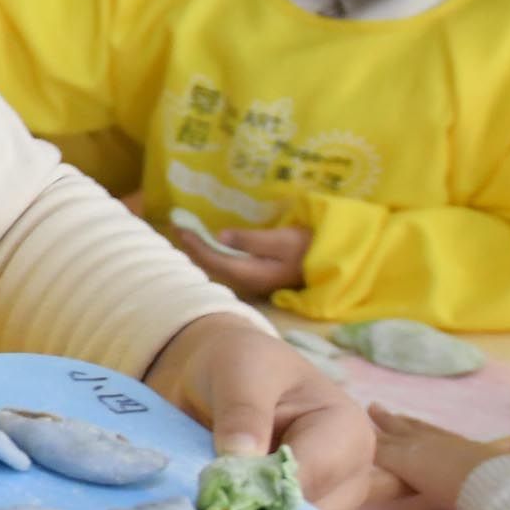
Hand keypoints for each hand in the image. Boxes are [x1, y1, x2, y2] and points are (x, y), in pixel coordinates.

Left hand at [146, 313, 375, 509]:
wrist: (224, 374)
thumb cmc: (244, 364)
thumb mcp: (241, 369)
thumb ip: (243, 411)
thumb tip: (242, 460)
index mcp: (347, 431)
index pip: (313, 477)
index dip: (266, 491)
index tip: (218, 493)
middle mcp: (347, 474)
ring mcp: (324, 502)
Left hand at [172, 220, 308, 299]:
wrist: (331, 262)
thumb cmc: (308, 248)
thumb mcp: (281, 240)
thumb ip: (250, 239)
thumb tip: (220, 236)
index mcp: (250, 273)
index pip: (213, 260)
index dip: (195, 244)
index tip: (180, 228)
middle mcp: (247, 282)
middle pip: (211, 267)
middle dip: (193, 249)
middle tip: (178, 229)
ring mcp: (252, 282)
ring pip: (218, 268)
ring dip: (202, 253)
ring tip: (188, 237)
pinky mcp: (257, 277)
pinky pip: (227, 267)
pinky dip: (214, 255)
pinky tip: (209, 247)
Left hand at [369, 406, 509, 509]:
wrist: (495, 484)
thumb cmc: (508, 479)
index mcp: (463, 446)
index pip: (437, 433)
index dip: (422, 427)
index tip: (409, 419)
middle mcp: (439, 443)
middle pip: (411, 428)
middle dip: (394, 421)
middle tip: (376, 408)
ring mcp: (420, 450)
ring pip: (391, 436)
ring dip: (378, 426)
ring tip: (365, 414)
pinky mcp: (405, 461)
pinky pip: (379, 453)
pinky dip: (367, 450)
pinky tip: (353, 445)